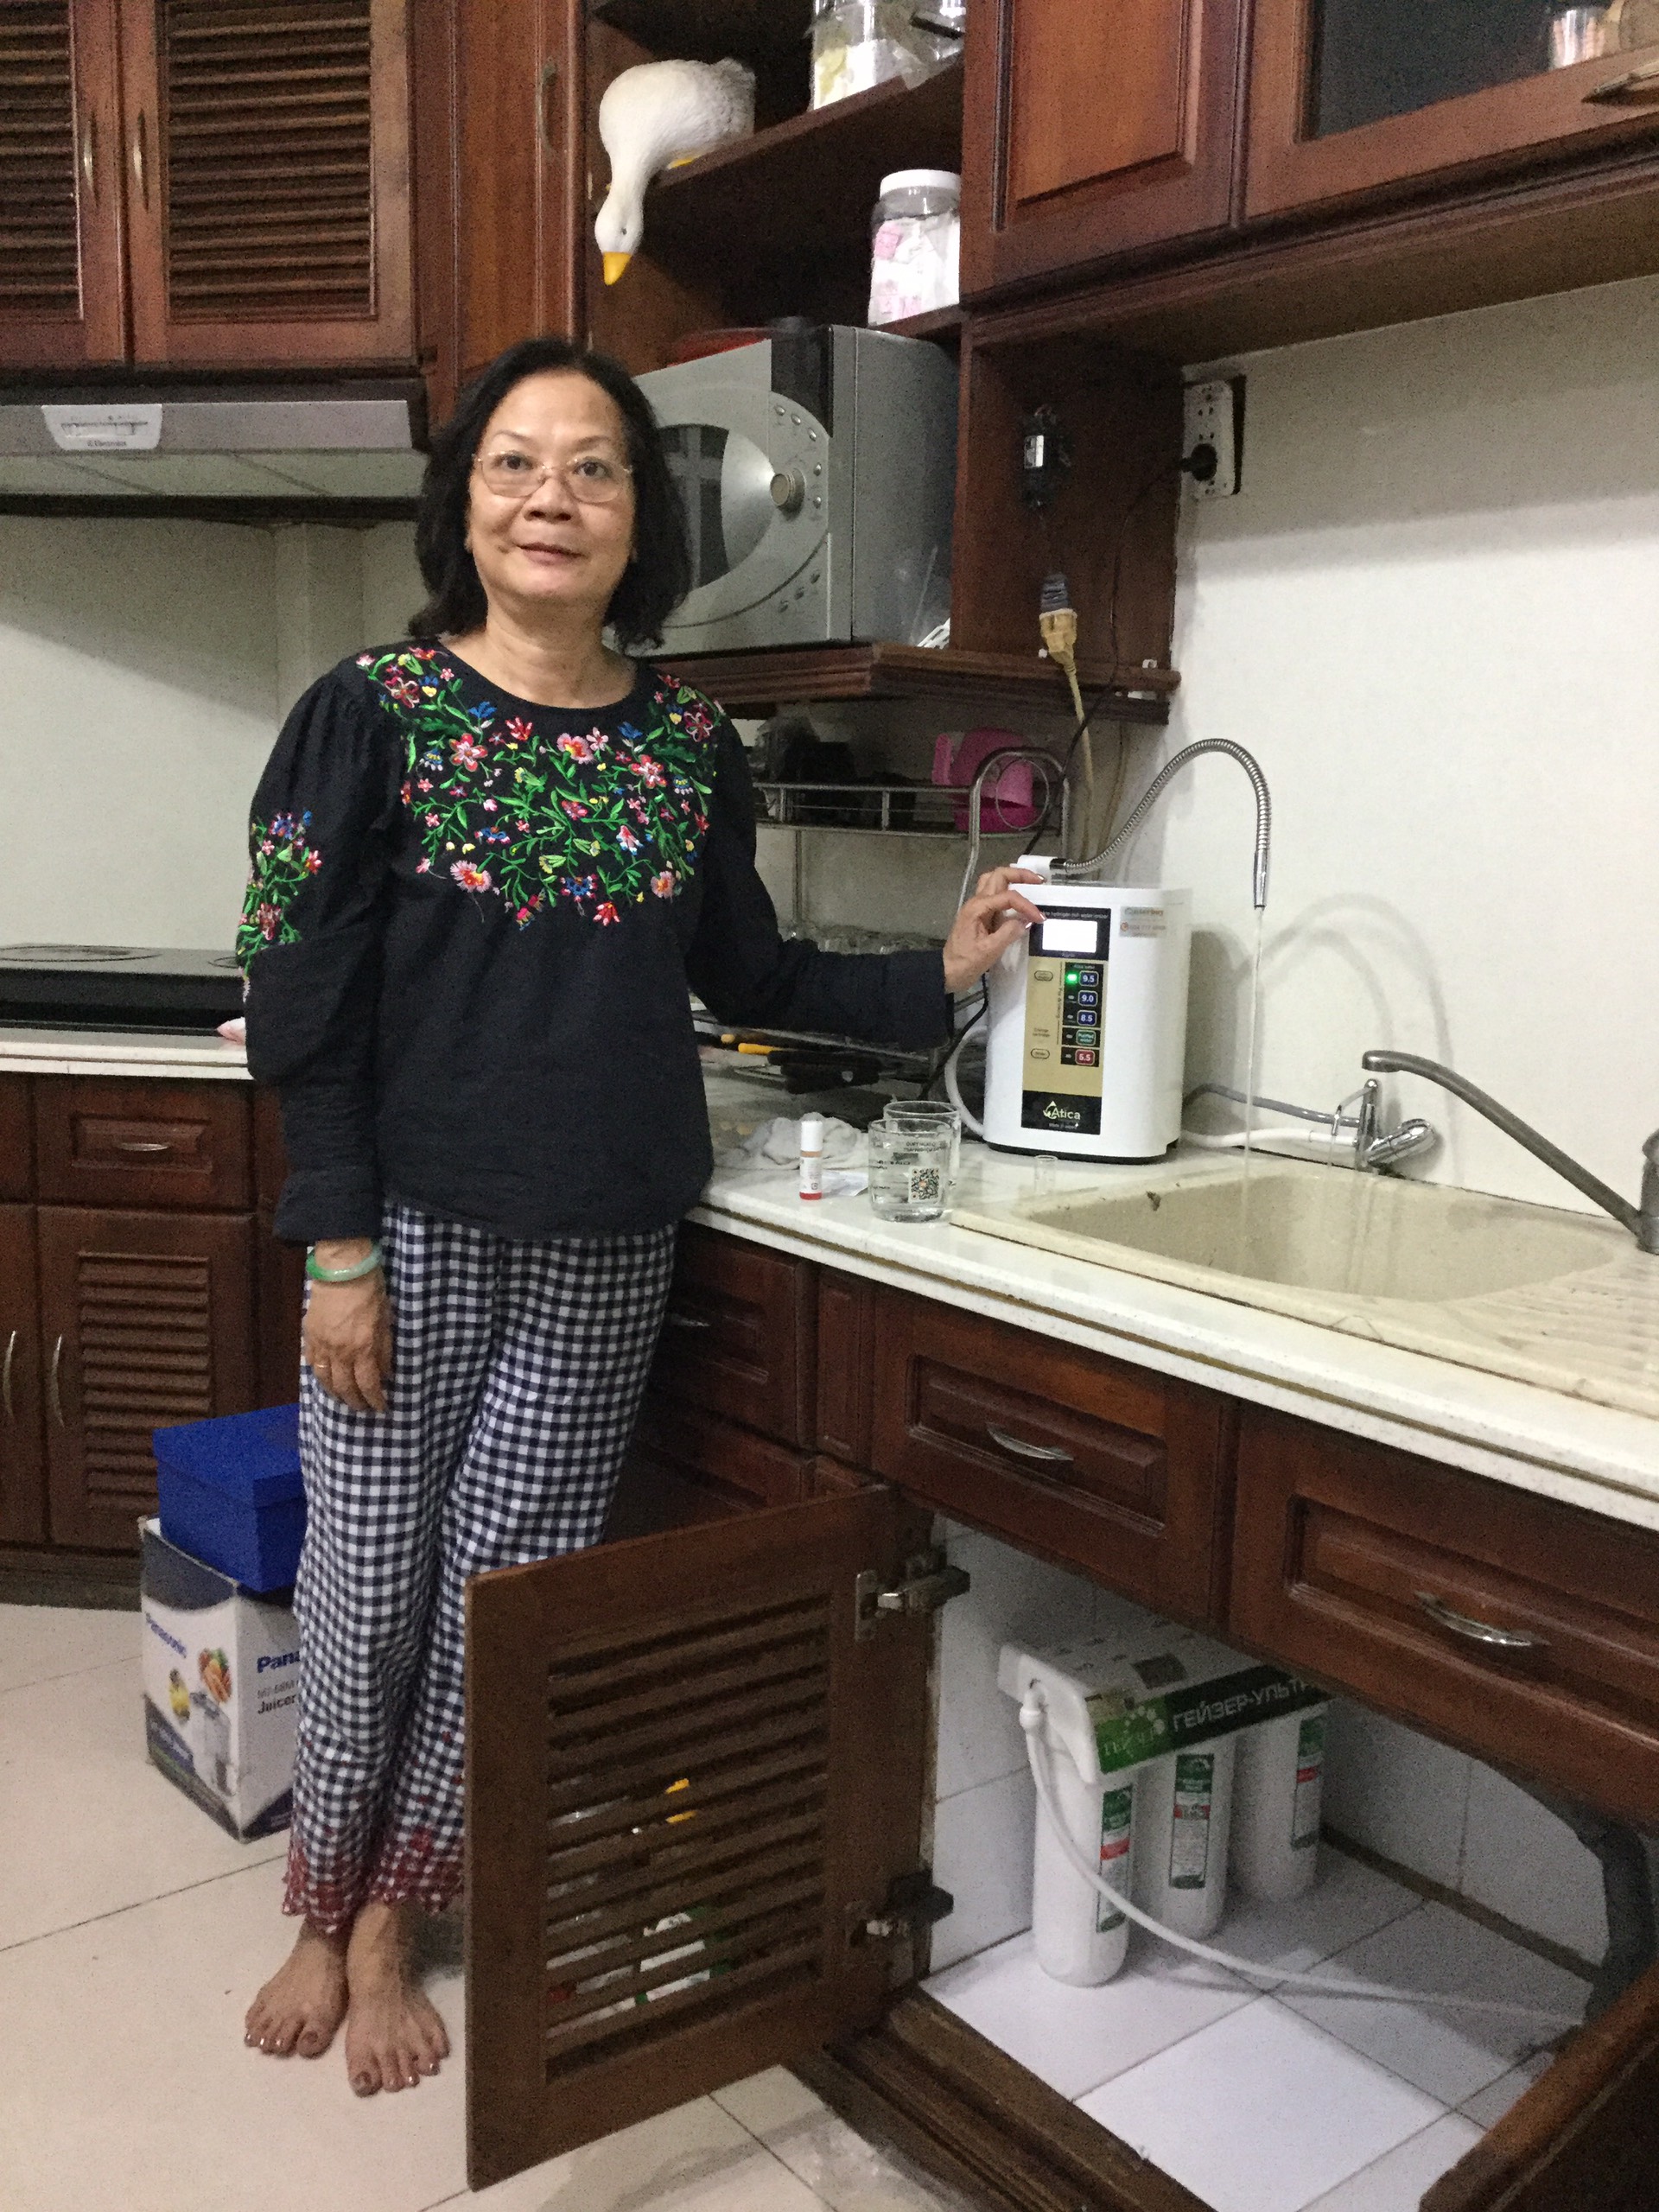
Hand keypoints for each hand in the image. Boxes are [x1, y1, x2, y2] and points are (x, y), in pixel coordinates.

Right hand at [303, 1247, 392, 1413]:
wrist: (342, 1270)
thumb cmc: (371, 1292)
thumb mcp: (387, 1321)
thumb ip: (385, 1350)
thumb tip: (386, 1373)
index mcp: (363, 1348)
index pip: (369, 1384)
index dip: (375, 1400)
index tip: (381, 1407)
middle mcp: (340, 1352)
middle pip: (345, 1388)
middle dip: (355, 1402)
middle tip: (363, 1409)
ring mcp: (322, 1345)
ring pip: (325, 1380)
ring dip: (336, 1394)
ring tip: (344, 1400)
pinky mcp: (310, 1336)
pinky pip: (312, 1364)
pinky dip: (320, 1377)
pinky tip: (326, 1381)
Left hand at [941, 867, 1046, 993]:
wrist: (947, 972)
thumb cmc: (966, 962)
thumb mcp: (989, 950)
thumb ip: (1008, 933)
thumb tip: (1025, 921)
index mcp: (977, 908)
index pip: (1007, 897)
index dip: (1026, 905)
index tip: (1040, 918)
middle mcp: (976, 902)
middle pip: (998, 875)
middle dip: (1020, 875)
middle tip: (1039, 882)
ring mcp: (977, 907)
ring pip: (994, 881)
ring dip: (1012, 880)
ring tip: (1030, 886)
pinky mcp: (979, 915)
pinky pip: (995, 896)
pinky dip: (1008, 893)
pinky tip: (1019, 902)